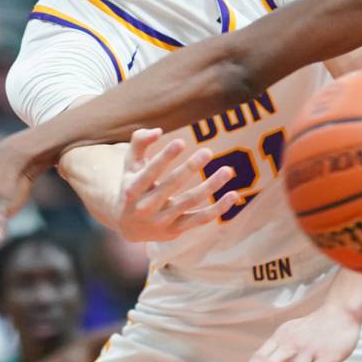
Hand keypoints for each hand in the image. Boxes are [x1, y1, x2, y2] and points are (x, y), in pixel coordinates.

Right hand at [116, 128, 240, 241]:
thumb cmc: (132, 185)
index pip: (149, 172)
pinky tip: (233, 195)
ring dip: (210, 186)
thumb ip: (139, 142)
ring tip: (227, 170)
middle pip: (171, 186)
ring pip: (189, 202)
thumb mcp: (130, 164)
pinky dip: (218, 209)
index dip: (165, 157)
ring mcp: (161, 221)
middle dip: (190, 168)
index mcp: (132, 189)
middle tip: (207, 151)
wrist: (128, 225)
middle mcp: (145, 208)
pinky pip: (200, 220)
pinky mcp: (176, 230)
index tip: (181, 142)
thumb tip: (158, 130)